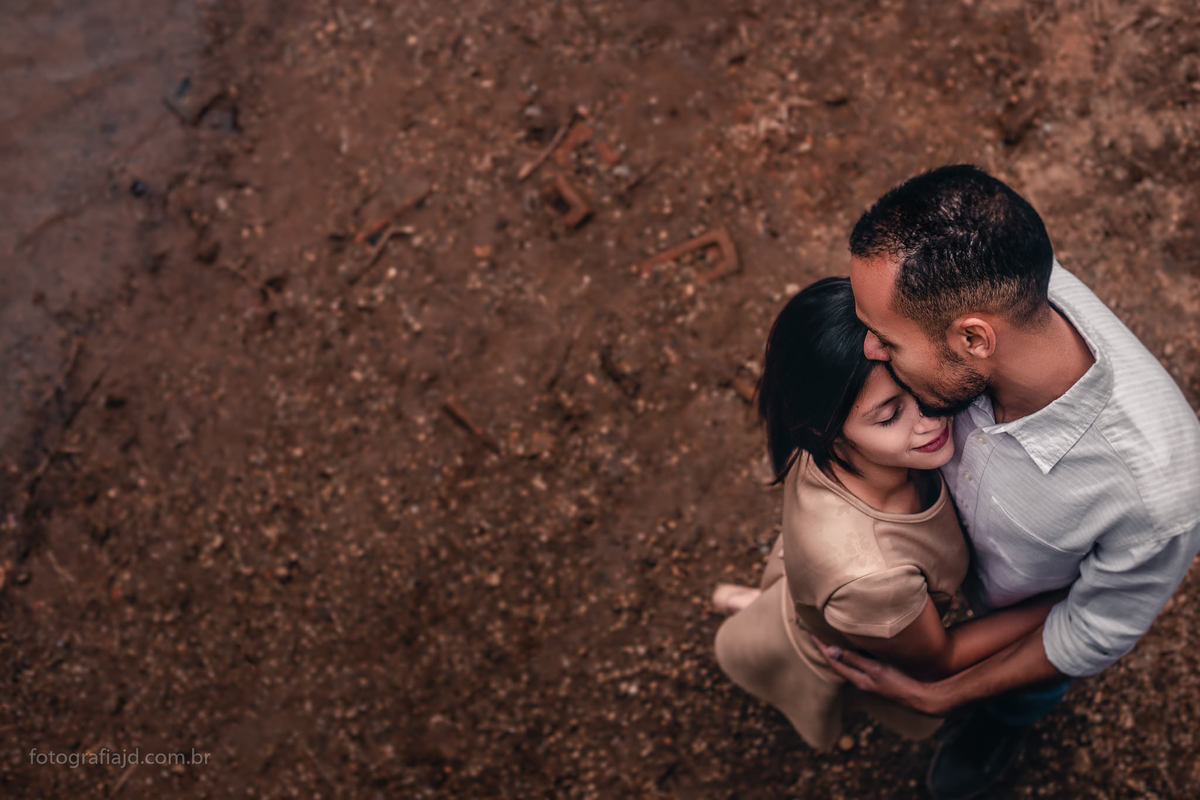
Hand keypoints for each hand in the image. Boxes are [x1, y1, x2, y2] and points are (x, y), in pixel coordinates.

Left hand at [810, 634, 944, 715]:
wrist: (923, 697)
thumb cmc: (900, 684)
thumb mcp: (876, 670)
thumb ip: (854, 660)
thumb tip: (830, 650)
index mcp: (858, 679)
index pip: (833, 661)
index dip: (821, 647)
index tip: (810, 633)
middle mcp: (861, 680)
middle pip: (837, 663)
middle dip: (826, 649)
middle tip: (815, 633)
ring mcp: (871, 679)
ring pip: (848, 663)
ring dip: (838, 651)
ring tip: (829, 637)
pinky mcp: (880, 676)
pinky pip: (859, 663)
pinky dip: (852, 653)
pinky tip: (855, 645)